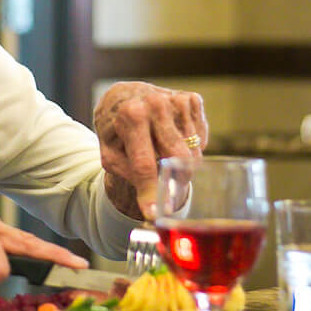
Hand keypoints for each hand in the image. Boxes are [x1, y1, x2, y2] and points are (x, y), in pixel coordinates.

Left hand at [94, 81, 207, 218]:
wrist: (124, 97)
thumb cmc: (116, 130)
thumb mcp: (110, 153)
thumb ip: (129, 174)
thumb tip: (153, 205)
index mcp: (131, 115)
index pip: (145, 163)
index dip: (150, 192)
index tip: (154, 214)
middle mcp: (156, 103)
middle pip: (177, 157)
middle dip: (175, 179)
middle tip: (169, 188)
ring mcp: (177, 99)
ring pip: (192, 151)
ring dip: (181, 161)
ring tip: (161, 151)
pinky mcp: (193, 99)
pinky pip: (201, 138)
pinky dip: (189, 145)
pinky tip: (172, 136)